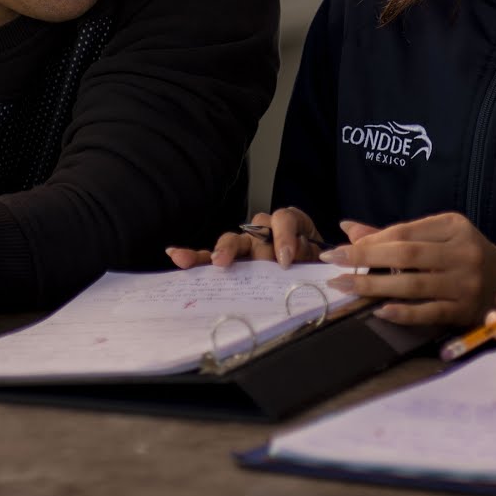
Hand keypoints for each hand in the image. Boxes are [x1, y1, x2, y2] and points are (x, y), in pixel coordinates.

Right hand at [166, 206, 324, 268]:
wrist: (314, 276)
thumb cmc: (315, 266)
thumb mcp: (319, 260)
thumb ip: (311, 256)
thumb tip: (296, 254)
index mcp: (292, 226)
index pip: (286, 218)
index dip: (284, 236)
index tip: (286, 259)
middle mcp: (267, 231)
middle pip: (253, 229)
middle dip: (247, 245)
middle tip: (236, 261)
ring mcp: (248, 244)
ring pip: (232, 240)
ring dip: (221, 251)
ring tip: (216, 263)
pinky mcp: (234, 261)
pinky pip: (211, 258)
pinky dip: (195, 257)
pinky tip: (176, 255)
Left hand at [318, 213, 495, 326]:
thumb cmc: (465, 255)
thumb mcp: (438, 236)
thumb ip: (394, 233)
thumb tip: (347, 228)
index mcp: (454, 226)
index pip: (405, 231)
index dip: (371, 240)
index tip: (341, 249)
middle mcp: (463, 251)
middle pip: (407, 255)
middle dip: (365, 258)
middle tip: (333, 263)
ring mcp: (465, 282)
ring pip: (414, 284)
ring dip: (374, 285)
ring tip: (344, 286)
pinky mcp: (465, 309)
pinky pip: (429, 312)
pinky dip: (403, 312)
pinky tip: (379, 310)